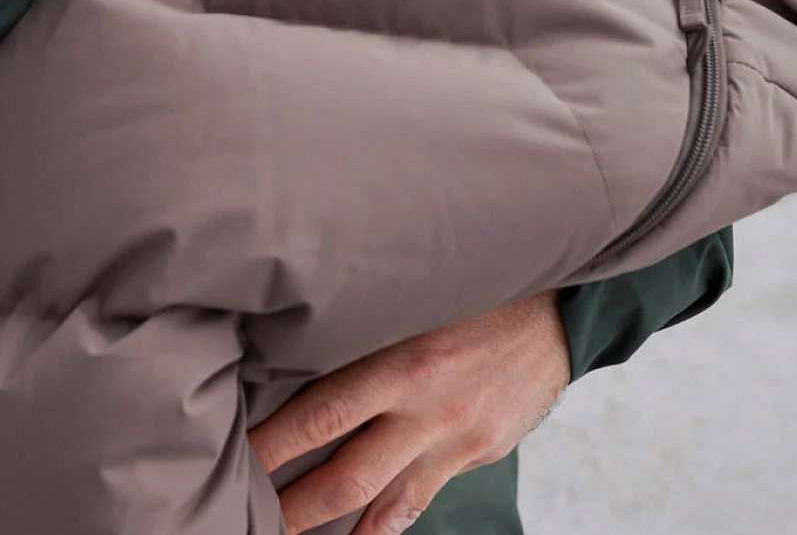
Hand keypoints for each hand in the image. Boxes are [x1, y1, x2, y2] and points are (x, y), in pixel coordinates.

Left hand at [248, 293, 569, 534]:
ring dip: (333, 526)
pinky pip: (419, 501)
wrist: (560, 310)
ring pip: (381, 504)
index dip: (272, 445)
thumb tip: (299, 338)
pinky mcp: (478, 456)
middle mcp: (427, 408)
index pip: (320, 415)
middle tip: (248, 514)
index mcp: (403, 360)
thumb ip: (365, 319)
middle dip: (292, 504)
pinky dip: (385, 524)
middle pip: (344, 475)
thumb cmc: (474, 286)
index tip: (236, 456)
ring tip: (288, 534)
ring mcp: (454, 440)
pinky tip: (359, 534)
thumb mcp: (417, 291)